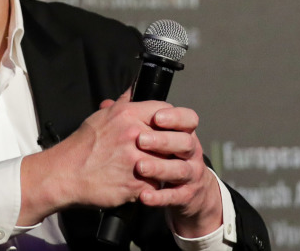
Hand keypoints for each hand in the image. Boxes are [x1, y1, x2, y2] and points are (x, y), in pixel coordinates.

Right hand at [19, 91, 222, 236]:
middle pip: (173, 137)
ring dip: (163, 167)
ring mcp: (138, 161)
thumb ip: (123, 103)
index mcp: (127, 115)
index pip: (165, 109)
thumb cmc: (81, 147)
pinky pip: (157, 185)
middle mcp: (135, 135)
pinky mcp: (139, 185)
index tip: (168, 127)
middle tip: (163, 151)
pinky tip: (139, 183)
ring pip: (168, 163)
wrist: (65, 174)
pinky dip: (151, 186)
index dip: (170, 119)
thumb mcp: (101, 117)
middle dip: (170, 146)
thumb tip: (135, 88)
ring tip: (151, 169)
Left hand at [132, 105, 222, 236]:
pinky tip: (144, 196)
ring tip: (140, 167)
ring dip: (160, 168)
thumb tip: (109, 103)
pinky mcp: (185, 195)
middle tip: (140, 140)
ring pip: (180, 169)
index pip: (187, 119)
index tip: (156, 117)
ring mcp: (190, 173)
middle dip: (163, 140)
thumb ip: (133, 117)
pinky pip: (175, 196)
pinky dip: (160, 196)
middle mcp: (190, 151)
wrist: (186, 188)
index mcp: (182, 132)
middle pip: (185, 142)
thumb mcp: (152, 134)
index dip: (175, 117)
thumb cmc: (162, 154)